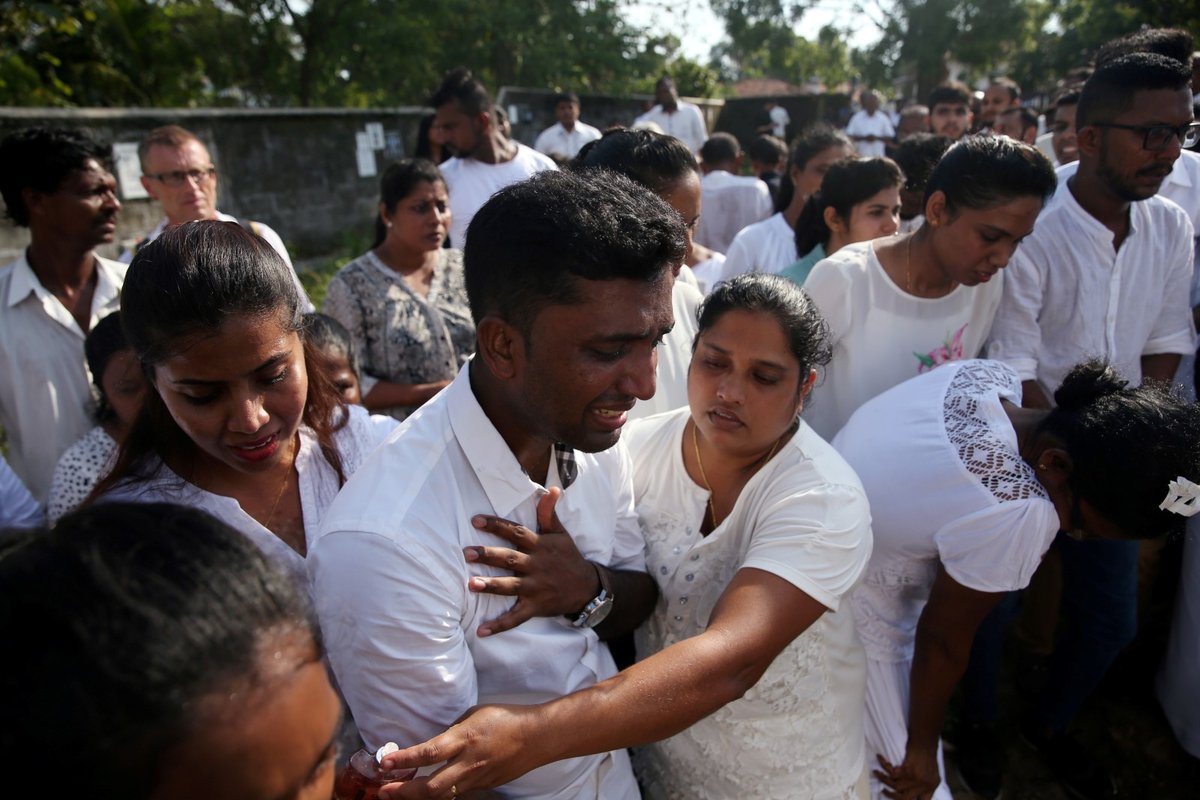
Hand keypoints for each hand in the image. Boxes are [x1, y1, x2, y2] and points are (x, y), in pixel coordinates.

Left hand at [377, 705, 539, 798]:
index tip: (386, 762)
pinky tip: (428, 790)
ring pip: (443, 796)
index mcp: (465, 739)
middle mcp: (469, 762)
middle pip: (432, 787)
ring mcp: (477, 778)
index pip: (429, 753)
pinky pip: (458, 792)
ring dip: (418, 796)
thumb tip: (436, 743)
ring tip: (399, 793)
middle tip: (385, 790)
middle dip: (404, 791)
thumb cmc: (506, 718)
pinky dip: (440, 793)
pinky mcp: (485, 785)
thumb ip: (453, 731)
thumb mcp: (474, 714)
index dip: (405, 759)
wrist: (537, 736)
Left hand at [464, 487, 597, 635]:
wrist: (587, 588)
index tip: (476, 520)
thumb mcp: (561, 534)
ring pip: (510, 587)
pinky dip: (499, 625)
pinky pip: (516, 618)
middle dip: (488, 556)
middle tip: (467, 553)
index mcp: (540, 546)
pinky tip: (482, 631)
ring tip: (470, 584)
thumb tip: (552, 489)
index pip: (516, 532)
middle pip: (510, 559)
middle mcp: (536, 566)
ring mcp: (535, 588)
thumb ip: (549, 514)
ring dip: (491, 586)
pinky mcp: (535, 607)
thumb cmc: (568, 558)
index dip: (497, 526)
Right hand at [873, 749, 940, 799]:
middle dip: (892, 796)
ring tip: (877, 774)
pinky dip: (883, 764)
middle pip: (905, 798)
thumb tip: (918, 795)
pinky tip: (879, 758)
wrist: (925, 743)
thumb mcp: (934, 776)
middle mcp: (922, 786)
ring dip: (883, 780)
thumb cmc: (930, 757)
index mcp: (929, 788)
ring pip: (894, 786)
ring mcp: (913, 779)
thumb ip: (926, 787)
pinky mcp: (906, 770)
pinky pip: (891, 771)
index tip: (900, 798)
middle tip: (884, 791)